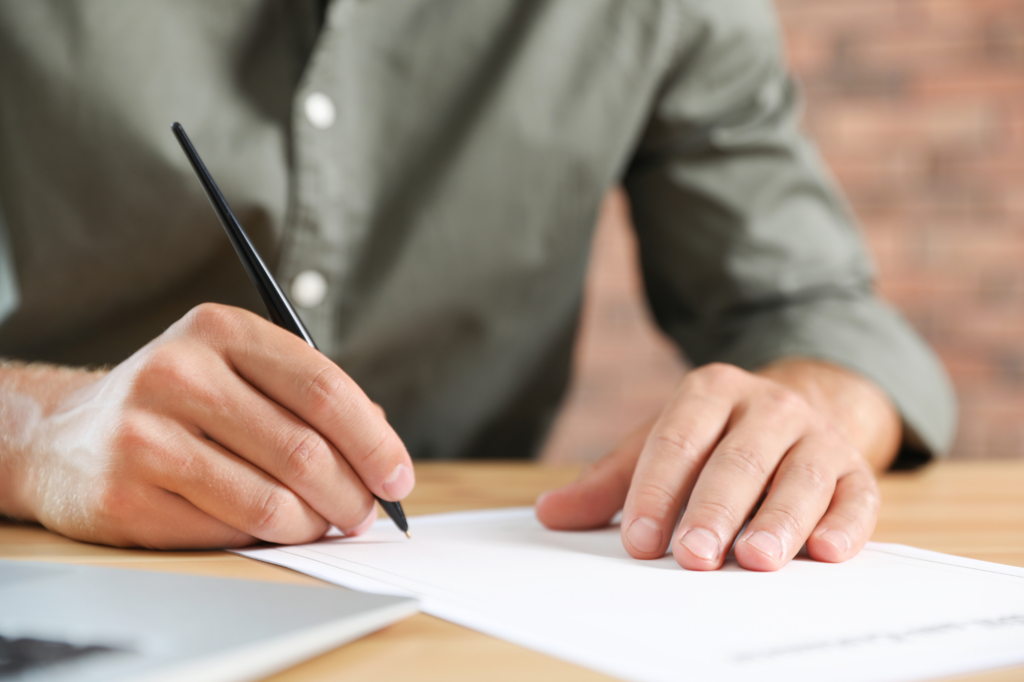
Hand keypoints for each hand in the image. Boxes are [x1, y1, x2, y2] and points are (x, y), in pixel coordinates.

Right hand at [0, 303, 412, 548]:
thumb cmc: (177, 402)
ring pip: (271, 500)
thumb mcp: (238, 370)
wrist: (67, 435)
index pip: (323, 388)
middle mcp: (179, 373)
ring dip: (313, 524)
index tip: (398, 476)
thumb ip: (309, 397)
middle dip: (353, 493)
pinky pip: (227, 532)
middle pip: (304, 450)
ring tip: (322, 523)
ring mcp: (146, 434)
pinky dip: (265, 539)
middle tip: (366, 512)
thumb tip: (382, 450)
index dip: (373, 441)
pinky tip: (270, 529)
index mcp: (220, 330)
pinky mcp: (125, 494)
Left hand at [536, 361, 900, 570]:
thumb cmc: (714, 440)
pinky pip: (856, 497)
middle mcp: (768, 407)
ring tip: (756, 558)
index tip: (640, 540)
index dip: (657, 491)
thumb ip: (609, 483)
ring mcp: (817, 436)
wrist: (795, 413)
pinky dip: (843, 525)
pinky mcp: (856, 470)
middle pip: (737, 462)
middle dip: (713, 511)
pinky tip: (824, 551)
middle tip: (693, 555)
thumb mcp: (659, 447)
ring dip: (778, 521)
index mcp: (711, 391)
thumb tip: (550, 514)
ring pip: (798, 479)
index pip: (678, 441)